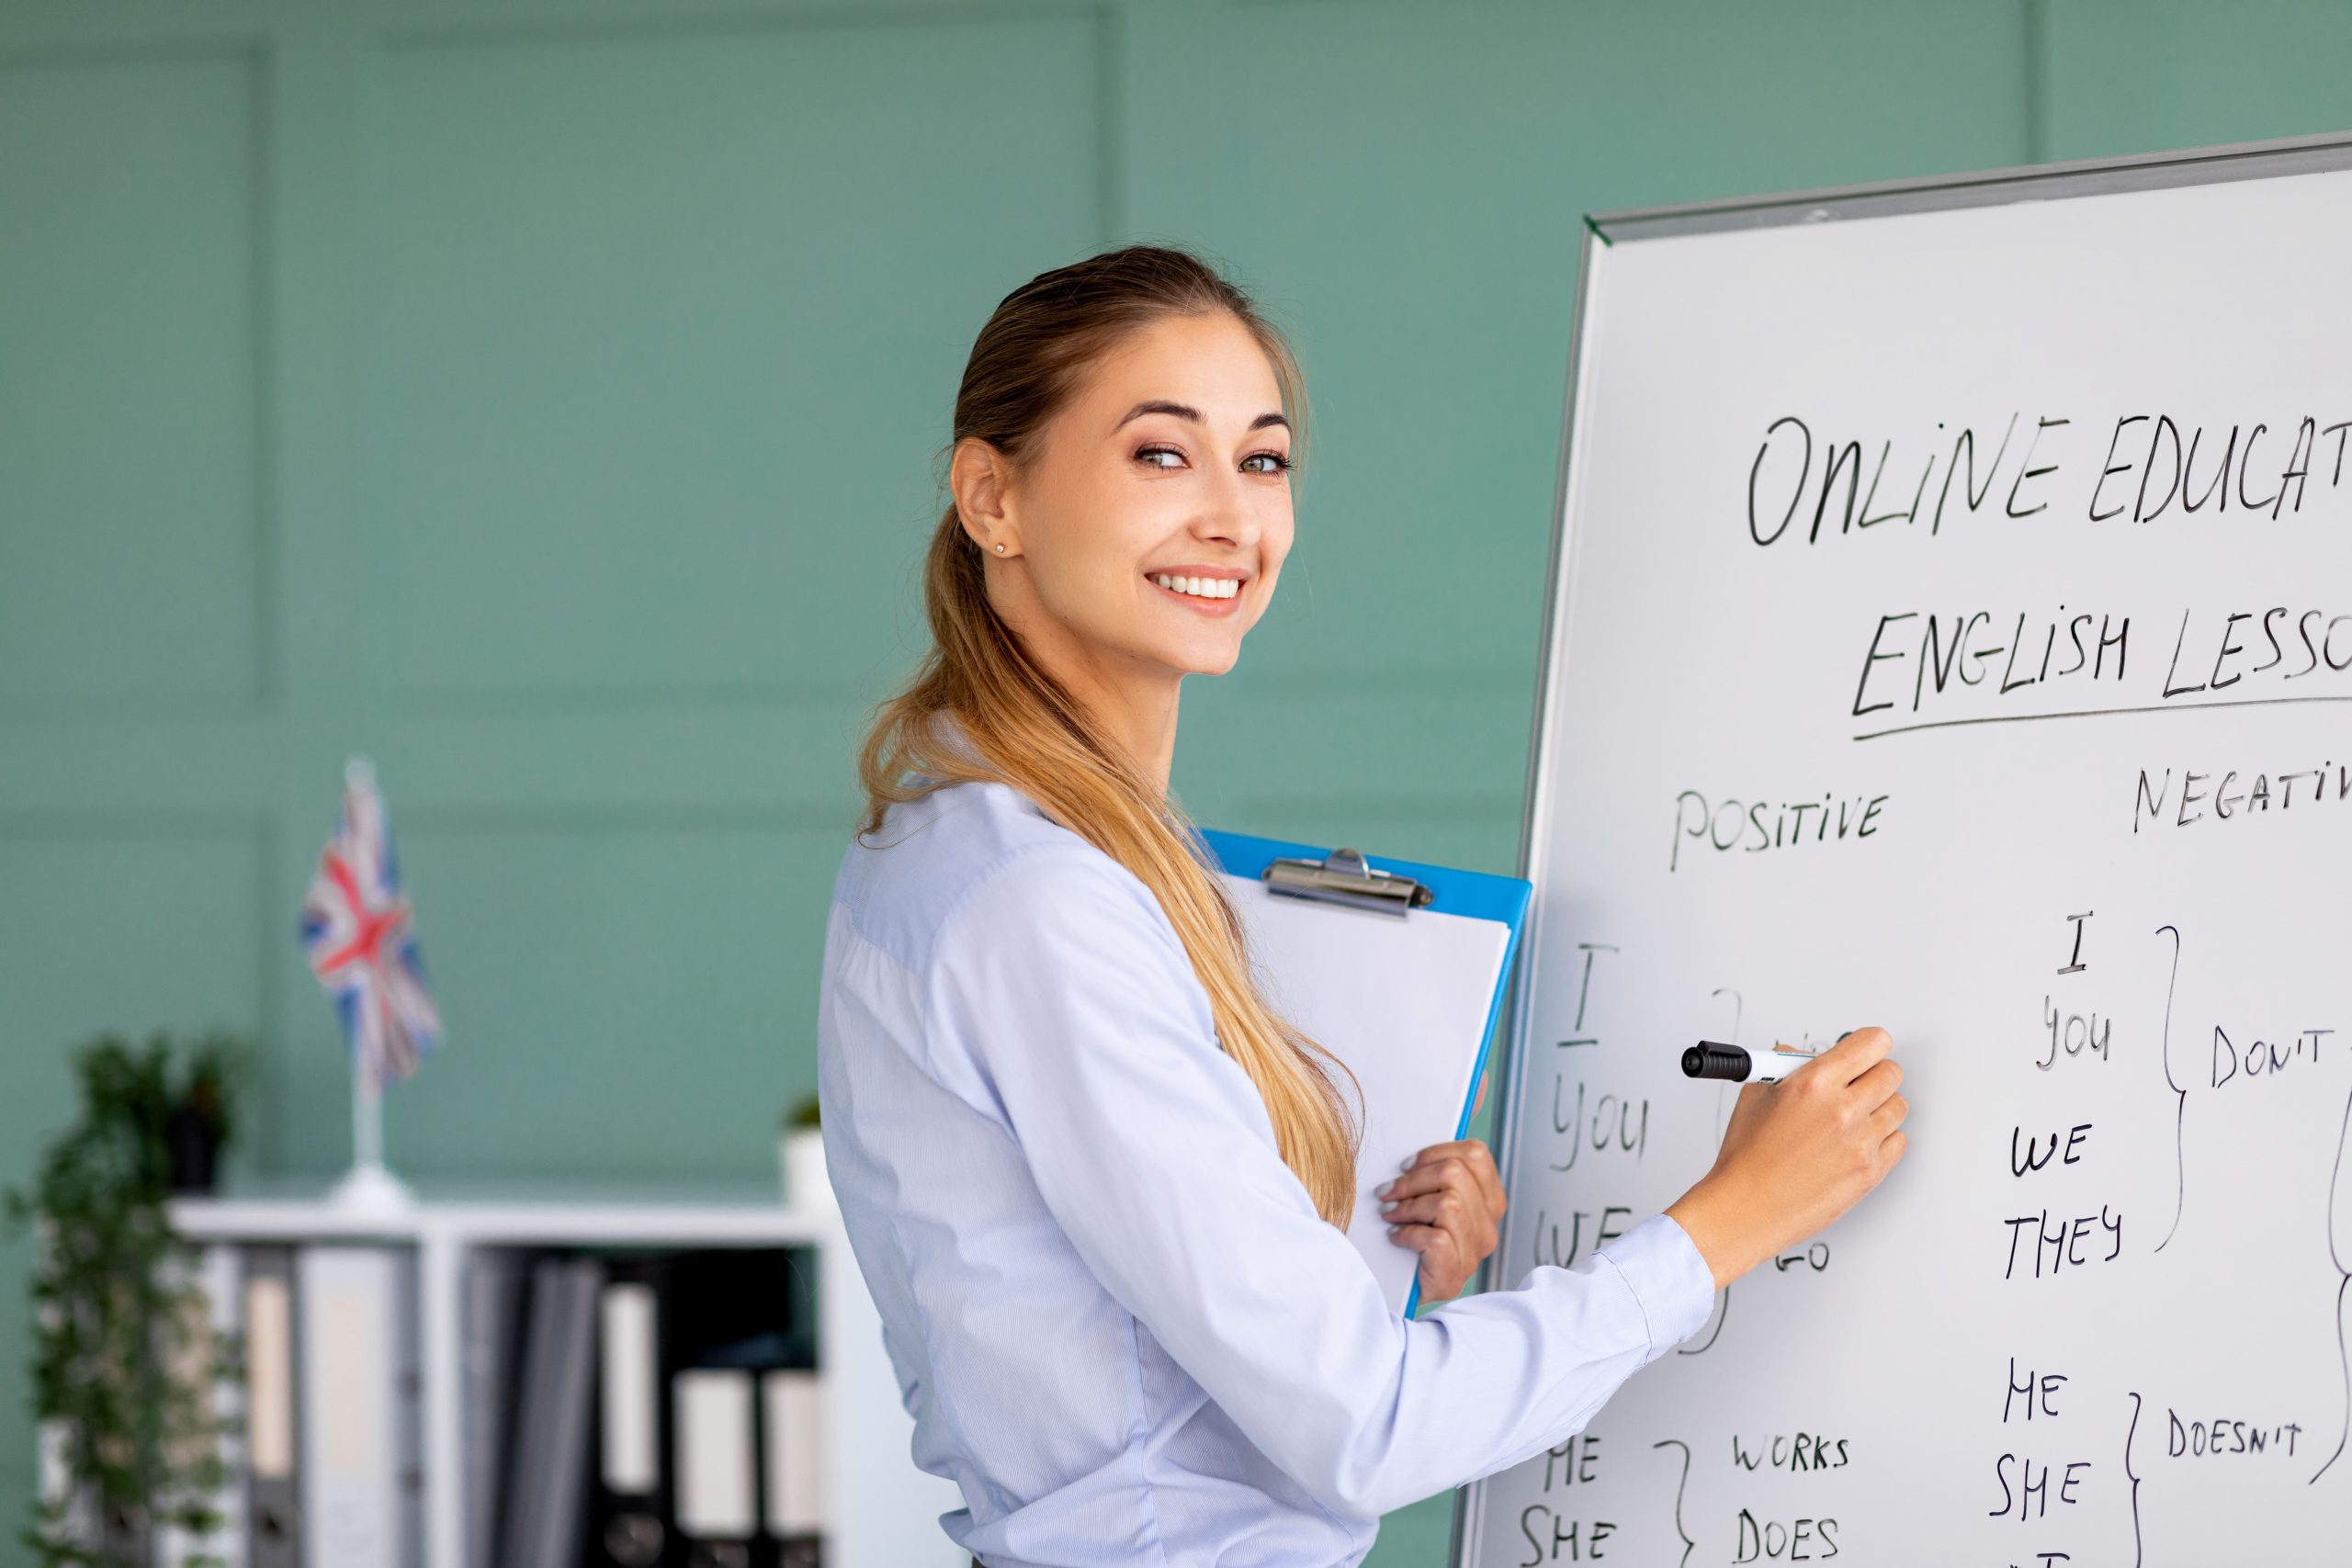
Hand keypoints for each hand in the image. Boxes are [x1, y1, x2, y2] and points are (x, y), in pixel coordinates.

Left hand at [1376, 1138, 1505, 1303]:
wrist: (1397, 1285)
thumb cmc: (1410, 1230)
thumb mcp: (1425, 1191)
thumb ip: (1436, 1160)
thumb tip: (1469, 1093)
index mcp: (1489, 1199)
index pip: (1475, 1154)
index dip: (1436, 1153)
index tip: (1406, 1164)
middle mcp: (1489, 1225)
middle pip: (1456, 1175)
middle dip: (1413, 1180)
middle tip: (1388, 1192)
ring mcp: (1475, 1252)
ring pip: (1447, 1204)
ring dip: (1408, 1207)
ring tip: (1390, 1214)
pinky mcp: (1455, 1274)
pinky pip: (1436, 1239)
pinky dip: (1408, 1234)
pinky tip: (1396, 1238)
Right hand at [1665, 1026, 1908, 1290]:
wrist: (1747, 1208)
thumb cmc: (1747, 1159)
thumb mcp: (1757, 1095)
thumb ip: (1789, 1068)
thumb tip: (1807, 1057)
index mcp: (1815, 1084)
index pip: (1872, 1043)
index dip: (1868, 1044)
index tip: (1865, 1049)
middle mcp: (1843, 1111)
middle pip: (1891, 1073)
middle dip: (1873, 1073)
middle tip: (1858, 1082)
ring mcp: (1861, 1143)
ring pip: (1898, 1107)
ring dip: (1880, 1106)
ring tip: (1855, 1115)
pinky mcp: (1870, 1173)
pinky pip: (1899, 1141)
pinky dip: (1883, 1138)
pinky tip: (1858, 1141)